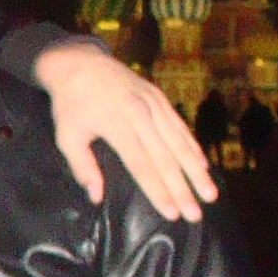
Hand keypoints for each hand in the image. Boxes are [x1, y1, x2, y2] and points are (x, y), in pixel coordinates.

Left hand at [33, 41, 218, 222]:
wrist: (78, 62)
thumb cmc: (70, 104)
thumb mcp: (67, 136)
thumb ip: (82, 167)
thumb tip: (95, 197)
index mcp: (117, 125)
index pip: (142, 165)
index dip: (158, 191)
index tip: (172, 213)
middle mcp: (140, 114)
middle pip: (166, 158)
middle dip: (183, 189)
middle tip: (196, 214)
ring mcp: (152, 103)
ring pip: (179, 142)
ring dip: (196, 170)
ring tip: (210, 194)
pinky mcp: (158, 96)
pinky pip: (179, 125)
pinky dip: (192, 146)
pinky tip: (202, 165)